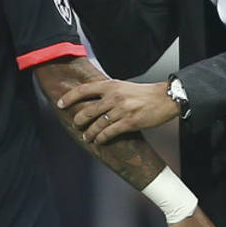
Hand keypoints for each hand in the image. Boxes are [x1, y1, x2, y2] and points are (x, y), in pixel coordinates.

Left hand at [58, 80, 178, 143]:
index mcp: (111, 85)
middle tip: (75, 125)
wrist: (165, 98)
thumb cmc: (144, 93)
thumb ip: (109, 92)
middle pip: (87, 110)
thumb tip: (93, 100)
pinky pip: (109, 132)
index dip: (69, 97)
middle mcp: (114, 97)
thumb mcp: (124, 86)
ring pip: (97, 124)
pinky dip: (101, 138)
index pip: (84, 90)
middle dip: (78, 120)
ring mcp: (121, 110)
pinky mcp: (129, 122)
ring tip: (86, 137)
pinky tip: (98, 140)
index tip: (60, 104)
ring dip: (89, 133)